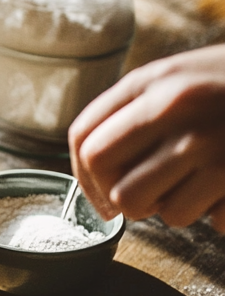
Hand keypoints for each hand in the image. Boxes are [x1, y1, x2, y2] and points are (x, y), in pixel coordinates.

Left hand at [69, 44, 224, 229]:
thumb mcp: (186, 74)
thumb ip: (137, 108)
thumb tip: (90, 159)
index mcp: (154, 81)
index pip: (84, 138)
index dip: (83, 175)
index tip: (96, 192)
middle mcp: (175, 110)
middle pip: (109, 183)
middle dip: (119, 202)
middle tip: (139, 203)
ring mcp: (210, 145)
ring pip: (154, 210)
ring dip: (172, 209)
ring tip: (200, 185)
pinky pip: (206, 221)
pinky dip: (217, 214)